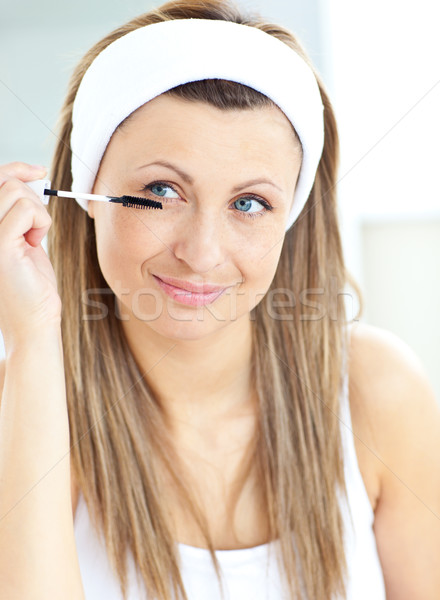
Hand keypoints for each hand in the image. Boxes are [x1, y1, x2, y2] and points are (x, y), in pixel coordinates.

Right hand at [0, 162, 61, 345]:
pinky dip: (41, 223)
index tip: (40, 171)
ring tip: (34, 239)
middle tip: (37, 227)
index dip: (15, 168)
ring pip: (17, 192)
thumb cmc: (30, 284)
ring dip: (38, 213)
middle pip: (5, 181)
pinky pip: (26, 210)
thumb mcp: (22, 239)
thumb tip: (28, 177)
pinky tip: (36, 244)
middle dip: (32, 197)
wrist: (32, 322)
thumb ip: (17, 211)